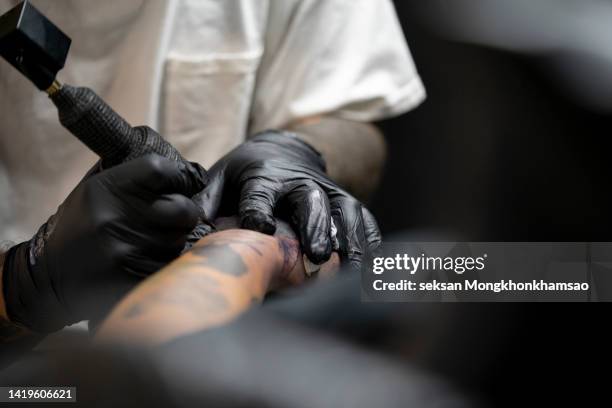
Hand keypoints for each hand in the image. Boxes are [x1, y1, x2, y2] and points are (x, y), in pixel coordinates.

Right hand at [2, 155, 205, 332]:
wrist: (50, 272)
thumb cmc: (83, 223)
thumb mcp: (96, 187)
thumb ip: (134, 175)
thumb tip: (185, 170)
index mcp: (107, 188)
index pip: (161, 169)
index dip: (179, 176)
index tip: (182, 182)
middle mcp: (115, 217)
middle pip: (183, 208)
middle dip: (185, 212)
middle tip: (173, 215)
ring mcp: (125, 250)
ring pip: (180, 239)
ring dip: (174, 238)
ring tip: (149, 239)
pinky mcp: (132, 276)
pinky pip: (171, 264)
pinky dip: (166, 260)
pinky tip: (146, 257)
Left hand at [193, 130, 381, 269]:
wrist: (285, 152)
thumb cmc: (247, 174)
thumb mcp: (221, 179)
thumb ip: (205, 202)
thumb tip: (184, 227)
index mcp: (265, 175)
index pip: (261, 191)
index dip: (259, 207)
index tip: (260, 227)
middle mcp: (301, 181)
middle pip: (312, 201)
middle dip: (317, 227)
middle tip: (319, 255)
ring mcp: (329, 191)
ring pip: (345, 211)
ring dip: (350, 239)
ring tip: (352, 269)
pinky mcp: (347, 201)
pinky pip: (365, 219)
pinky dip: (371, 241)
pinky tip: (374, 265)